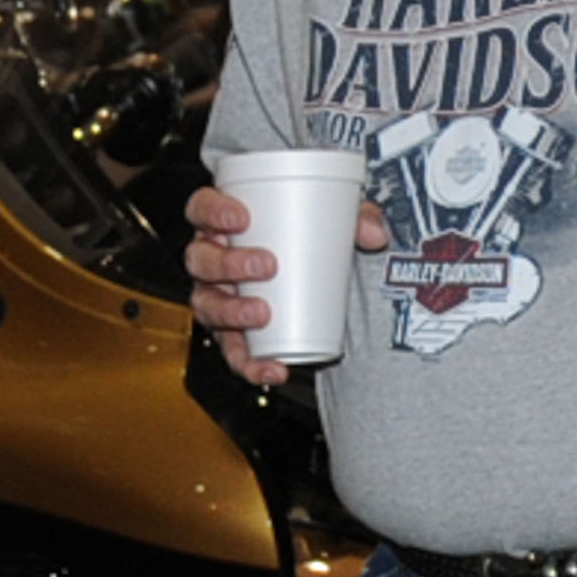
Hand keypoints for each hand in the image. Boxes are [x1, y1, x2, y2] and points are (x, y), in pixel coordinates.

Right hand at [183, 180, 385, 358]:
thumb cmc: (301, 239)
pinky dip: (250, 363)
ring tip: (263, 314)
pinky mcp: (233, 333)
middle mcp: (213, 259)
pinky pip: (232, 352)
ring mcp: (219, 297)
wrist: (306, 276)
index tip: (241, 217)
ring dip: (232, 312)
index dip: (213, 212)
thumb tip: (375, 234)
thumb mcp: (330, 219)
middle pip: (201, 259)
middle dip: (228, 264)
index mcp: (225, 224)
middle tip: (265, 265)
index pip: (202, 209)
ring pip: (207, 305)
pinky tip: (273, 367)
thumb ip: (355, 219)